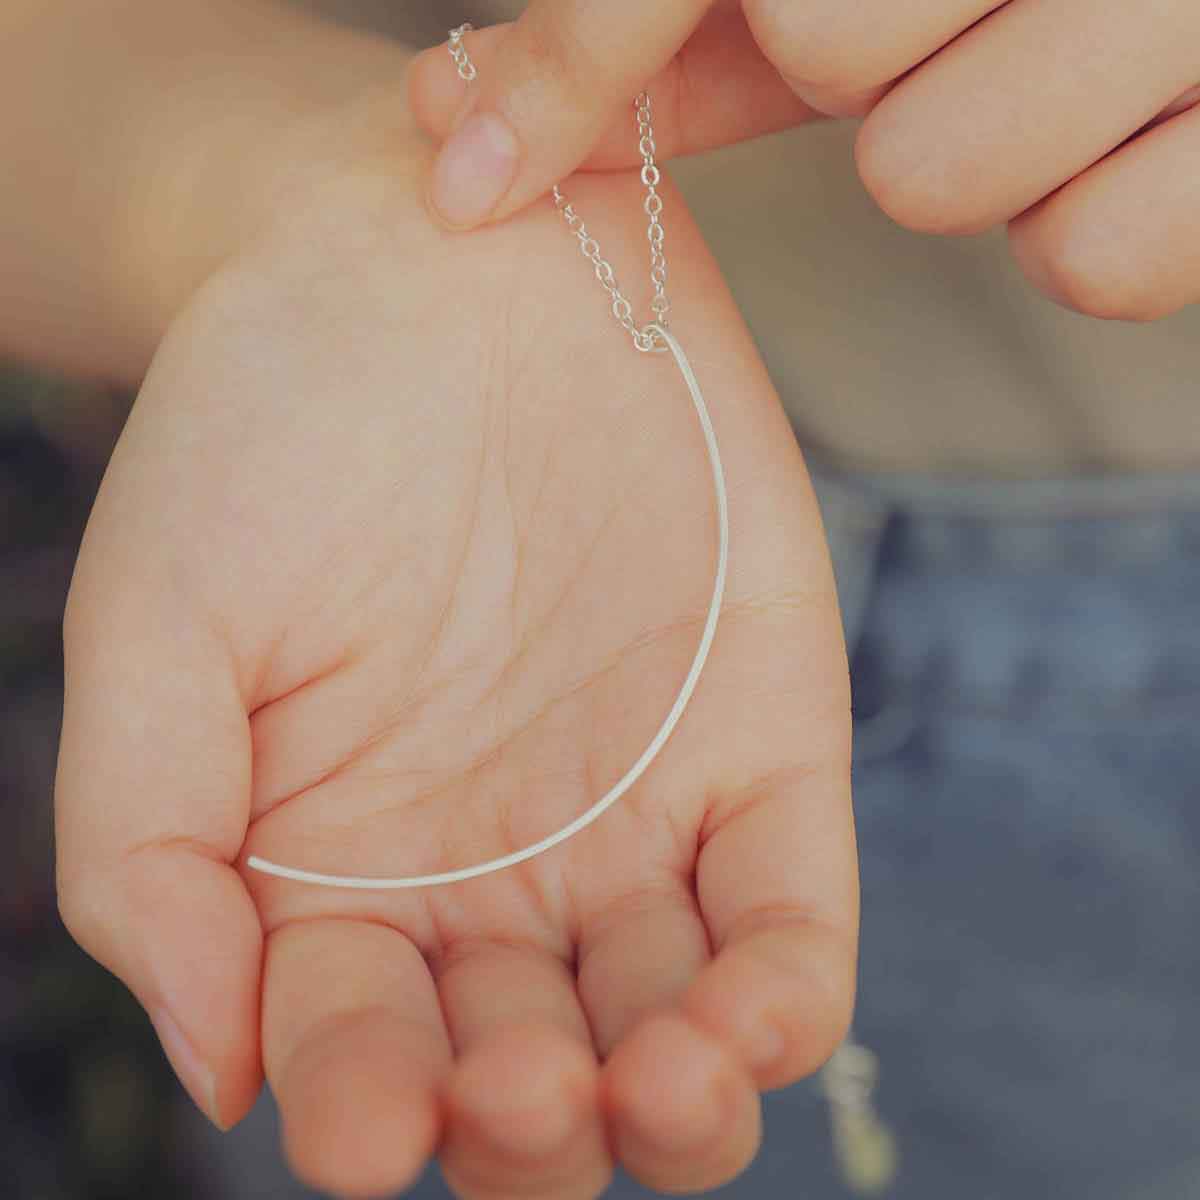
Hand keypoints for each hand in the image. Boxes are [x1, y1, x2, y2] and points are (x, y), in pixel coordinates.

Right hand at [55, 104, 855, 1196]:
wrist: (425, 266)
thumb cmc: (263, 433)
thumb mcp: (156, 630)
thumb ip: (151, 850)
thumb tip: (216, 1066)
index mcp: (344, 868)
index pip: (361, 1048)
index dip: (361, 1106)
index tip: (363, 1122)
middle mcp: (497, 869)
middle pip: (534, 1075)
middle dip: (531, 1129)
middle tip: (516, 1097)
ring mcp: (637, 814)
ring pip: (676, 1027)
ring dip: (677, 1105)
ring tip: (655, 1090)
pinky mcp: (757, 741)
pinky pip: (788, 909)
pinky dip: (784, 990)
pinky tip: (752, 1022)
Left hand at [408, 4, 1199, 320]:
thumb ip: (672, 19)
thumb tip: (473, 121)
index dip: (579, 56)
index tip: (470, 178)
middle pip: (825, 43)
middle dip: (849, 61)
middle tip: (945, 13)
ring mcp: (1192, 10)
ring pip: (936, 171)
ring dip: (959, 149)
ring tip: (1044, 71)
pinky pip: (1093, 264)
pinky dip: (1086, 232)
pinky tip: (1130, 148)